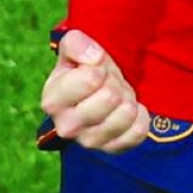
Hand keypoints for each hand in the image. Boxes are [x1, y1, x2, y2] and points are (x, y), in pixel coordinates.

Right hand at [41, 29, 150, 151]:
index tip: (95, 69)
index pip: (91, 79)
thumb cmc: (82, 70)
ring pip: (126, 114)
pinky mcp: (111, 149)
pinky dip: (140, 116)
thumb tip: (93, 57)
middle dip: (114, 83)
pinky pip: (139, 131)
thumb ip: (76, 43)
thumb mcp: (73, 48)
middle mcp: (67, 127)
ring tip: (116, 96)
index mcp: (53, 100)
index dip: (100, 67)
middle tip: (107, 83)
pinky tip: (128, 110)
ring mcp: (89, 142)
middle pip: (110, 97)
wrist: (93, 93)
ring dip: (127, 98)